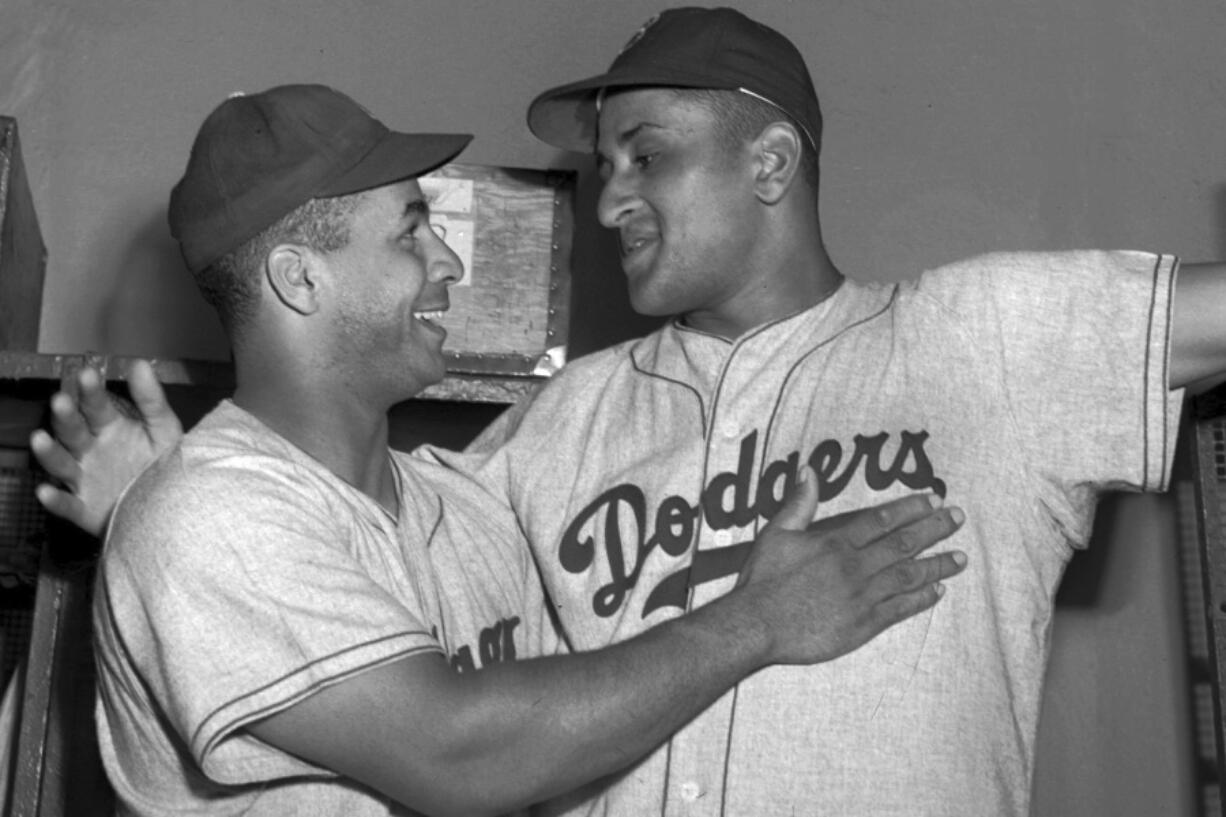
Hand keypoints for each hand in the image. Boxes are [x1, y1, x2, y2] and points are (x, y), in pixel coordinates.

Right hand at [29, 360, 183, 536]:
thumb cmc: (161, 464)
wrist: (168, 507)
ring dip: (49, 452)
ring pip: (61, 464)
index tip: (87, 373)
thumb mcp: (163, 430)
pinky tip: (45, 491)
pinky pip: (66, 504)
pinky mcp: (84, 508)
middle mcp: (91, 451)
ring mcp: (84, 479)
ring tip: (39, 438)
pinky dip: (55, 499)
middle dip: (65, 416)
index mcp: (110, 429)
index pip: (97, 407)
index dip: (91, 391)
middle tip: (60, 400)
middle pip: (73, 431)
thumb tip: (140, 363)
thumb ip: (152, 400)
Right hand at [736, 469, 965, 665]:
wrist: (757, 625)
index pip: (883, 520)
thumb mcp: (777, 533)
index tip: (934, 501)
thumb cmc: (763, 579)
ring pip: (909, 576)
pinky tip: (938, 591)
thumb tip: (809, 469)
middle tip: (958, 519)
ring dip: (938, 565)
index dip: (912, 509)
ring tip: (961, 558)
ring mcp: (862, 596)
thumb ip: (799, 503)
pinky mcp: (863, 624)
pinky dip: (921, 599)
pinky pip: (900, 609)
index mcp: (836, 542)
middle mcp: (855, 566)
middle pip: (904, 544)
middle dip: (935, 529)